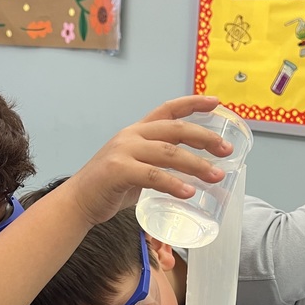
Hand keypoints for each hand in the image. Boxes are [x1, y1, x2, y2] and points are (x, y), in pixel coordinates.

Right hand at [66, 95, 234, 225]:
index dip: (193, 103)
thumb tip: (189, 173)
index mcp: (137, 131)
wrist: (77, 201)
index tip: (217, 102)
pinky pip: (153, 175)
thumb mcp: (136, 167)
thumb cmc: (108, 187)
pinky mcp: (118, 171)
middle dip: (204, 138)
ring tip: (216, 176)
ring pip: (168, 153)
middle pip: (175, 130)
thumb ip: (157, 164)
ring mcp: (124, 151)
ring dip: (196, 164)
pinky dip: (173, 184)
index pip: (168, 109)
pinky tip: (188, 192)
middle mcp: (131, 136)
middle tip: (226, 150)